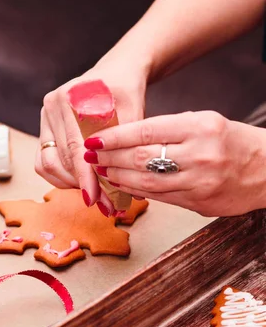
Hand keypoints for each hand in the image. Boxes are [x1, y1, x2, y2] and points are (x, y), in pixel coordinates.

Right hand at [35, 60, 147, 208]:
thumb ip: (129, 147)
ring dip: (69, 184)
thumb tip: (133, 190)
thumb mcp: (135, 112)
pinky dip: (60, 177)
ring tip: (94, 193)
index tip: (94, 200)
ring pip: (48, 164)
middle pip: (61, 159)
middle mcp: (51, 106)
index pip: (75, 148)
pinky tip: (80, 182)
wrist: (116, 72)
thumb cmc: (127, 91)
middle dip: (81, 186)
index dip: (85, 178)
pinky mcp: (44, 129)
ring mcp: (44, 118)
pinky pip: (43, 162)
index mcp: (70, 97)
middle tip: (103, 204)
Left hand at [83, 111, 265, 215]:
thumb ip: (170, 130)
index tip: (95, 139)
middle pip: (142, 157)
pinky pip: (160, 198)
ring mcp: (199, 182)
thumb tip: (128, 139)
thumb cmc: (234, 142)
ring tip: (102, 172)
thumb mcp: (206, 123)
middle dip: (110, 158)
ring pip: (147, 182)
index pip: (146, 130)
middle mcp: (200, 154)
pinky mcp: (199, 203)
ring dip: (119, 178)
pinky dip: (138, 192)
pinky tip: (123, 187)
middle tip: (91, 157)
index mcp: (200, 126)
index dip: (116, 137)